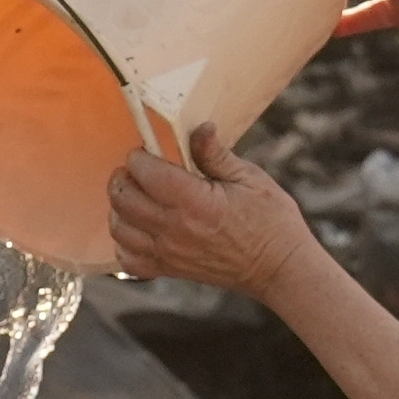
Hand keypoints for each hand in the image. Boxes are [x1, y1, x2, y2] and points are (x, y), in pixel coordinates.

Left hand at [105, 120, 319, 294]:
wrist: (279, 268)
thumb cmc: (272, 222)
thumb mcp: (250, 179)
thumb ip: (216, 155)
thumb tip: (199, 128)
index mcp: (196, 203)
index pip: (147, 173)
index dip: (139, 157)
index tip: (146, 151)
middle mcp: (176, 230)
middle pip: (123, 199)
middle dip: (123, 177)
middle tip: (137, 169)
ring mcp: (170, 254)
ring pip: (119, 228)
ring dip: (120, 208)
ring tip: (136, 195)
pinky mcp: (170, 270)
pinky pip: (129, 260)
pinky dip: (124, 243)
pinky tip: (138, 228)